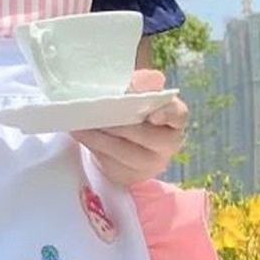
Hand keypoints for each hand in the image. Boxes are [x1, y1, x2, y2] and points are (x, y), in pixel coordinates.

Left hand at [71, 69, 188, 187]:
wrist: (124, 139)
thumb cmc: (135, 111)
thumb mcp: (138, 94)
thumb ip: (140, 84)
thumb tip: (137, 84)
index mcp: (174, 120)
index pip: (178, 115)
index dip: (167, 114)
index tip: (152, 115)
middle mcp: (167, 145)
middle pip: (146, 137)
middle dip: (120, 126)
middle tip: (96, 114)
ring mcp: (150, 164)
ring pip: (125, 153)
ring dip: (100, 138)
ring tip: (80, 125)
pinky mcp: (130, 176)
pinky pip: (112, 165)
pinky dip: (94, 149)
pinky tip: (81, 135)